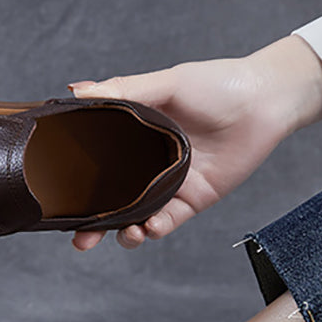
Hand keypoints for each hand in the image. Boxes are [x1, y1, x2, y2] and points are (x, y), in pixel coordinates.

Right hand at [68, 36, 321, 249]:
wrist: (264, 100)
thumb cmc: (217, 84)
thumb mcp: (165, 83)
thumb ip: (122, 91)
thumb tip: (76, 91)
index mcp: (134, 136)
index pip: (96, 164)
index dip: (76, 183)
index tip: (57, 198)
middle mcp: (147, 164)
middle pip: (112, 199)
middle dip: (94, 223)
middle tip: (78, 237)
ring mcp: (169, 183)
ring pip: (137, 217)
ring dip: (124, 232)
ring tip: (121, 234)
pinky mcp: (193, 198)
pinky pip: (168, 220)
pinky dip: (156, 228)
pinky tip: (150, 227)